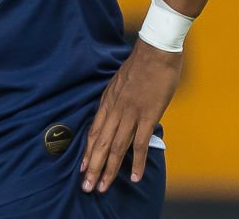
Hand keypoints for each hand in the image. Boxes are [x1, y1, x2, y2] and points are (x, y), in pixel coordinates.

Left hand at [80, 40, 181, 192]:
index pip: (93, 132)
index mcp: (107, 101)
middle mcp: (115, 110)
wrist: (156, 50)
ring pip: (115, 147)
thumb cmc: (141, 63)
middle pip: (100, 144)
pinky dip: (136, 162)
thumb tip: (119, 113)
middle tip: (87, 187)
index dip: (87, 152)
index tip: (82, 168)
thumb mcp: (120, 82)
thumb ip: (117, 99)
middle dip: (93, 167)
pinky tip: (135, 176)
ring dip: (109, 169)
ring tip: (103, 187)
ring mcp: (130, 114)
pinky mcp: (147, 115)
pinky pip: (140, 143)